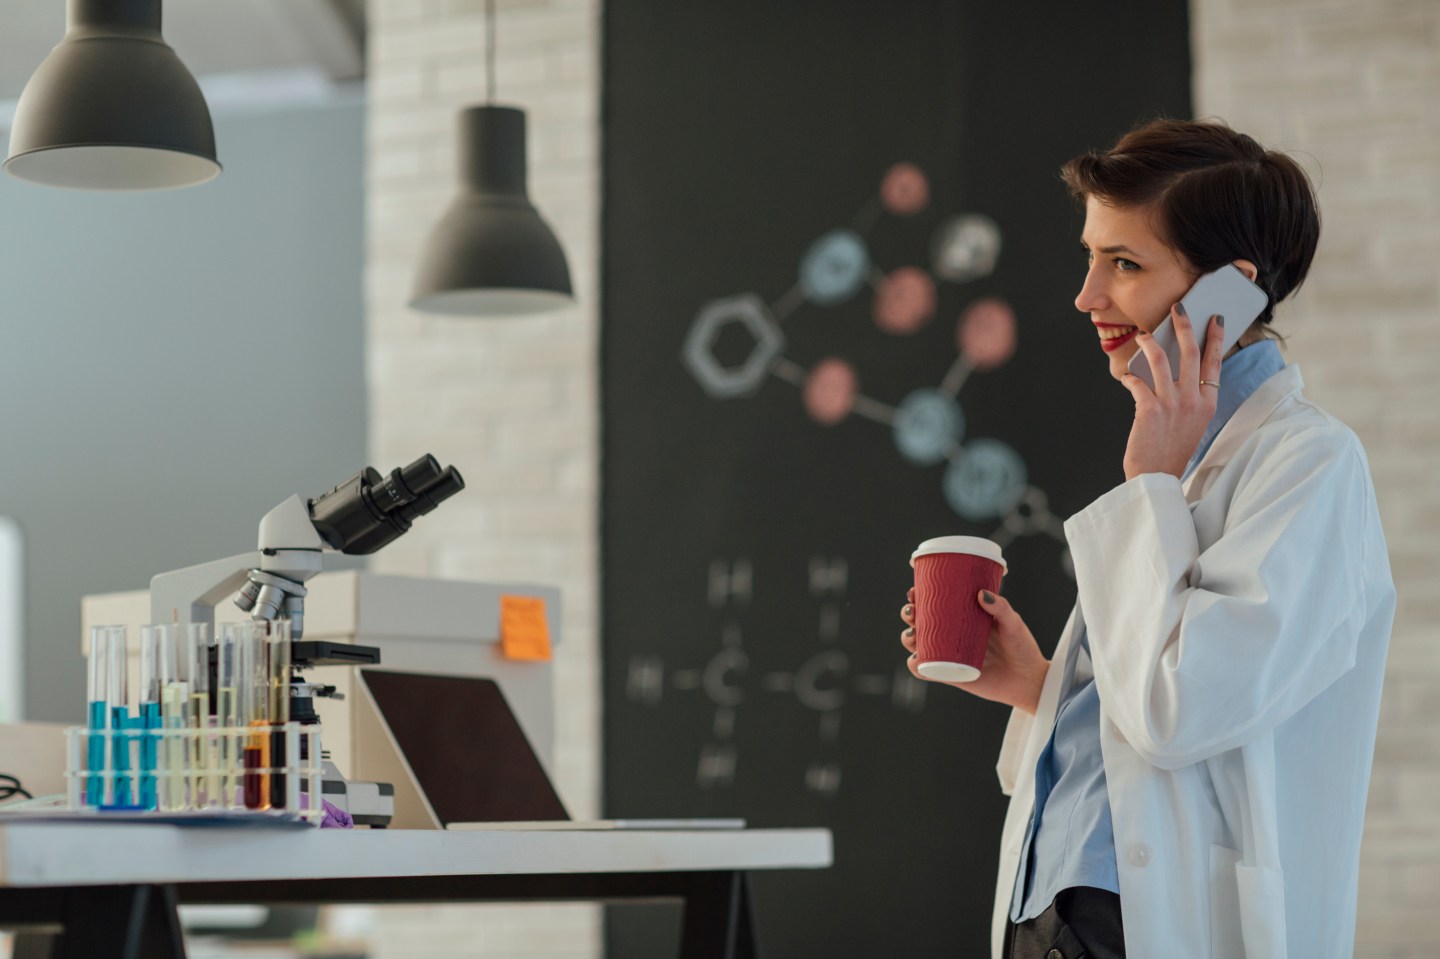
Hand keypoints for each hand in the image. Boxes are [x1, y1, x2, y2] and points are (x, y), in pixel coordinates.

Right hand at [900, 587, 1047, 713]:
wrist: (1029, 681)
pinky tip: (915, 659)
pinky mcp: (951, 676)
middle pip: (921, 622)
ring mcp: (949, 656)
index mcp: (963, 618)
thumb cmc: (1023, 648)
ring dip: (908, 638)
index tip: (915, 591)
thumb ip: (1001, 608)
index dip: (920, 597)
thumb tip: (981, 594)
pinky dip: (916, 666)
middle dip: (909, 614)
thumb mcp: (1013, 624)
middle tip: (912, 611)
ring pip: (919, 645)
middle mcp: (952, 636)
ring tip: (913, 634)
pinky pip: (927, 671)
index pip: (936, 604)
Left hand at [1120, 304, 1223, 480]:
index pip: (1215, 362)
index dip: (1215, 338)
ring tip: (1144, 334)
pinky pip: (1136, 380)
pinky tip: (1125, 376)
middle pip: (1191, 352)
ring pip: (1161, 359)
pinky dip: (1128, 375)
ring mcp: (1171, 403)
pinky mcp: (1148, 409)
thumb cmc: (1172, 449)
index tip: (1216, 319)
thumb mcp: (1192, 422)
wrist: (1156, 476)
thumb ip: (1190, 397)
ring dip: (1150, 342)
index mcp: (1208, 403)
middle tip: (1179, 307)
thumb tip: (1176, 368)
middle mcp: (1193, 400)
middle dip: (1184, 325)